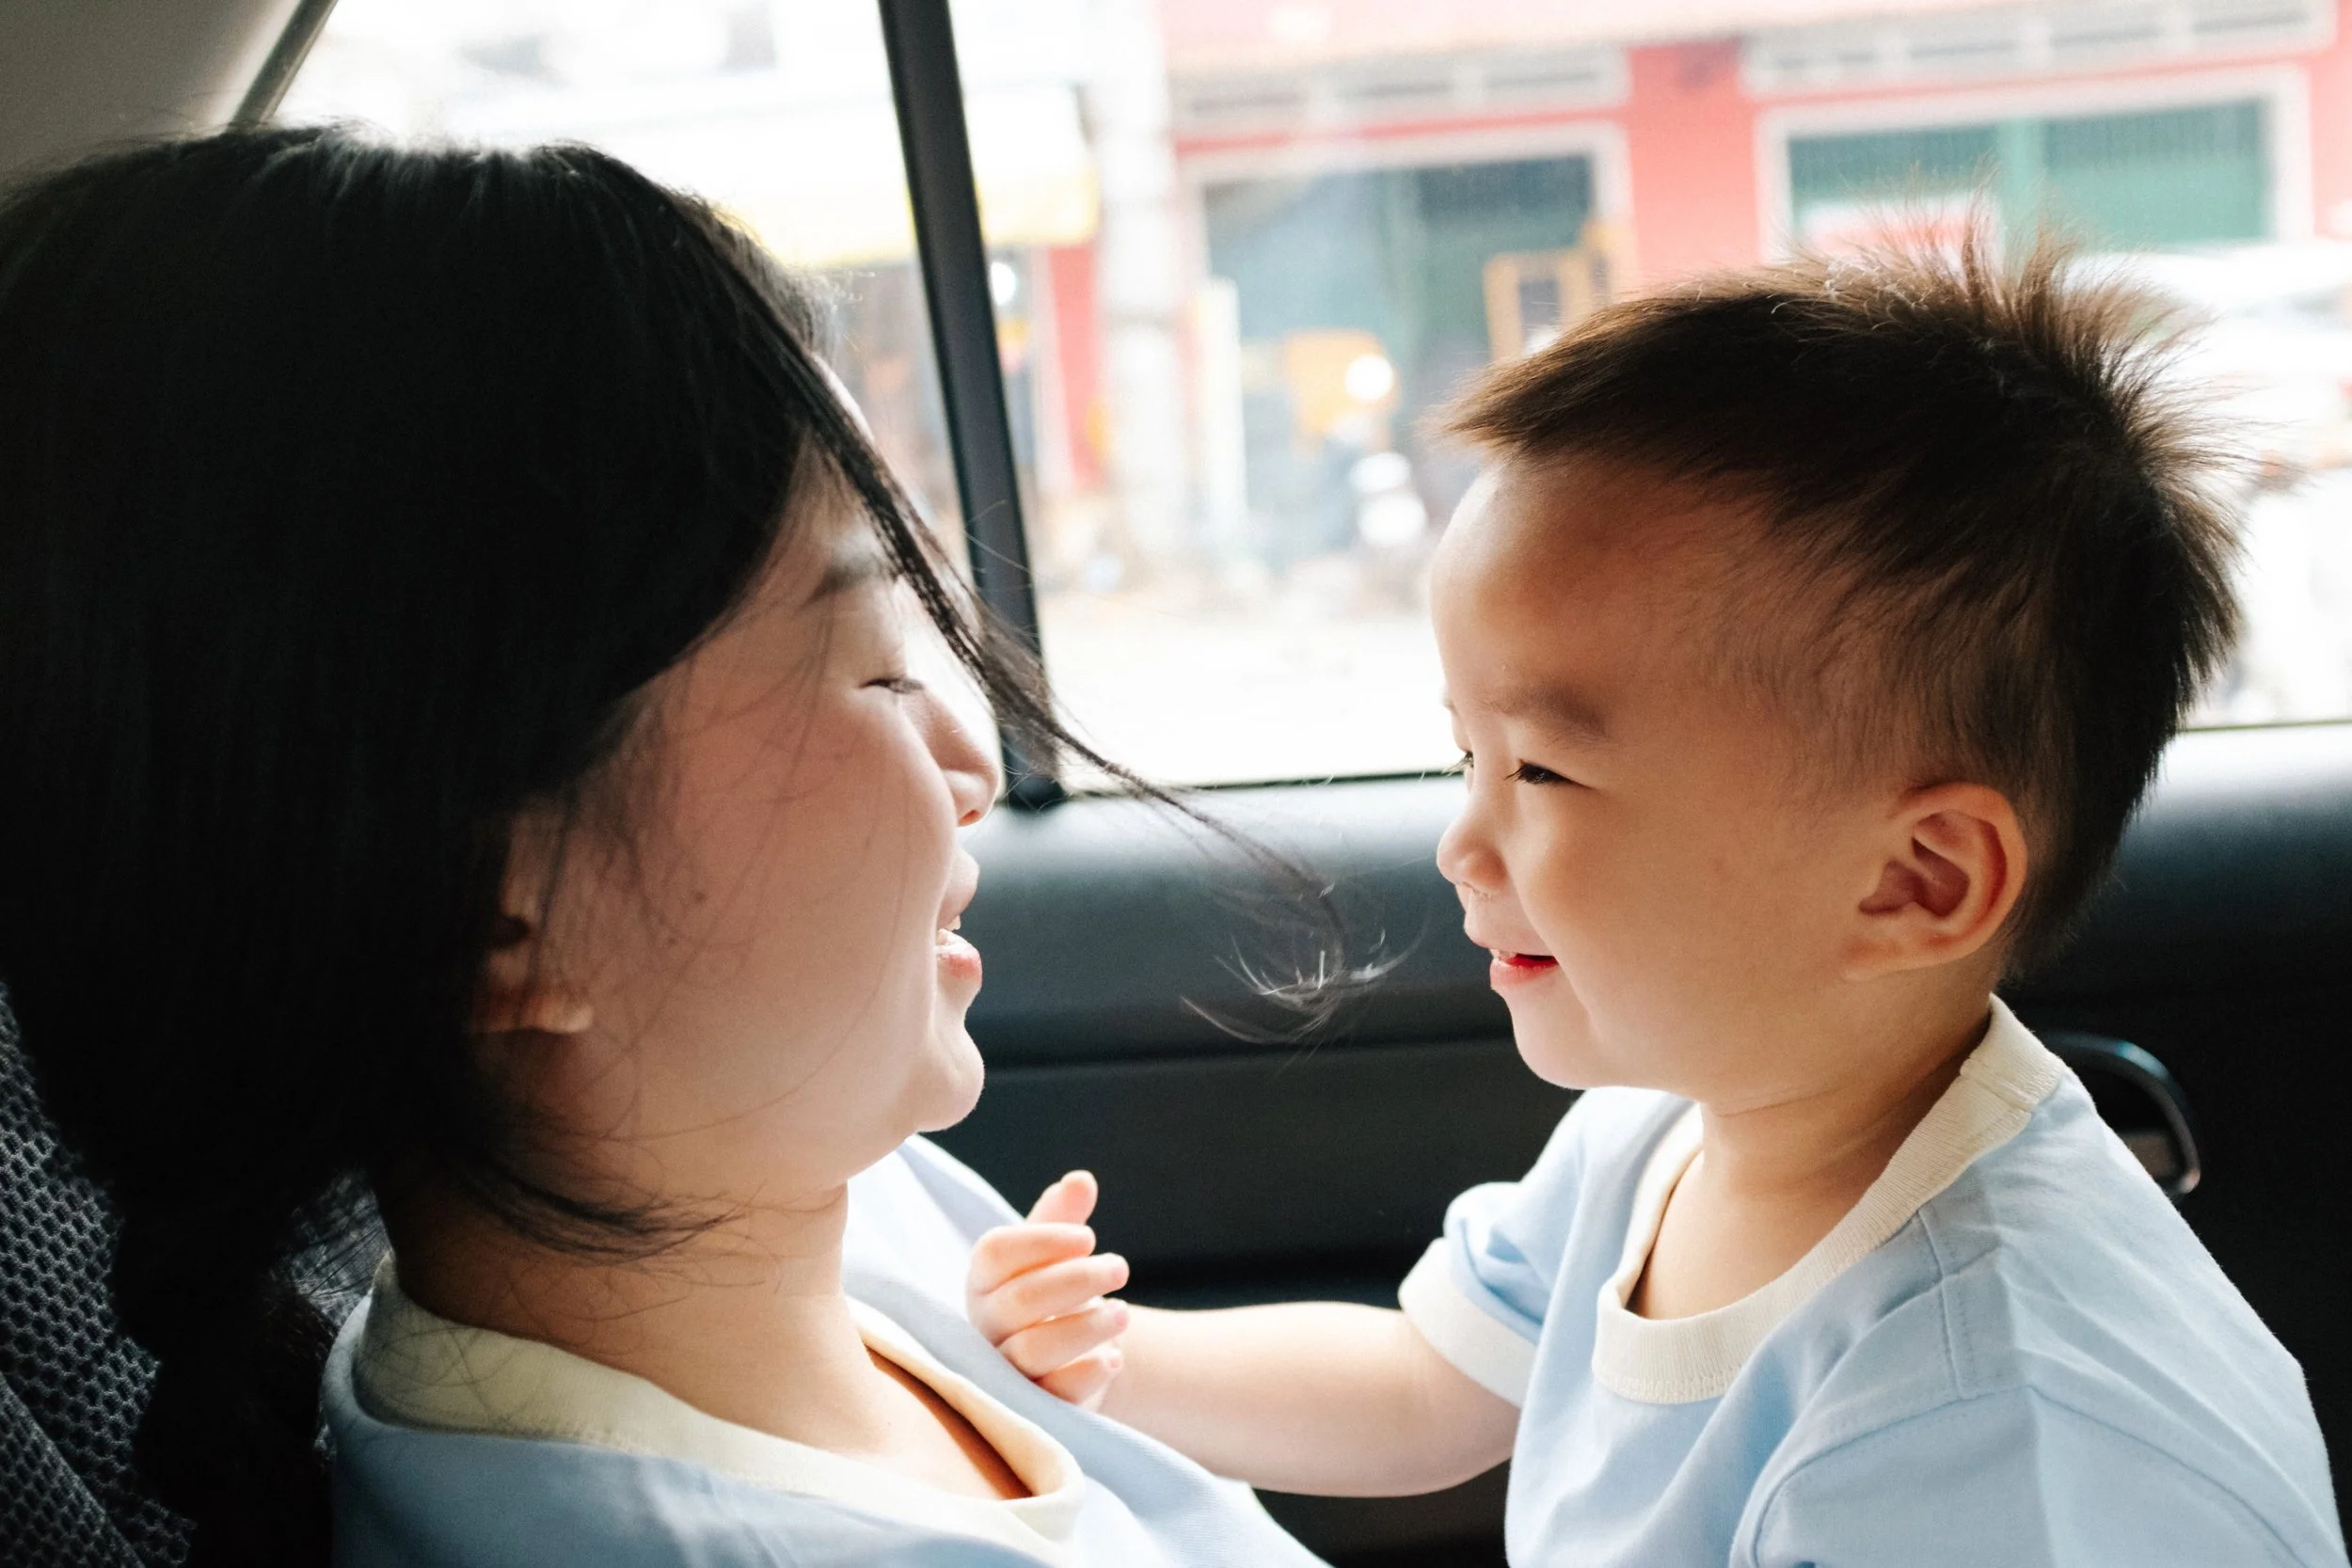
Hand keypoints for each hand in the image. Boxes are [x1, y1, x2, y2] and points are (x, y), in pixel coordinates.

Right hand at [967, 1170, 1130, 1409]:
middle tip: (1120, 1269)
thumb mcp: (1057, 1253)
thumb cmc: (1054, 1294)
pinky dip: (1085, 1374)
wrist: (1070, 1358)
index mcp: (984, 1280)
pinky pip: (1052, 1395)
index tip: (1089, 1237)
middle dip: (1076, 1280)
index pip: (995, 1253)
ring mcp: (1004, 1371)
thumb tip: (1080, 1181)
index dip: (1043, 1241)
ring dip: (1085, 1328)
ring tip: (1125, 1314)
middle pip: (1019, 1300)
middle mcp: (985, 1326)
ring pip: (1032, 1350)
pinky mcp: (1033, 1408)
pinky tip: (1114, 1358)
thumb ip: (1064, 1217)